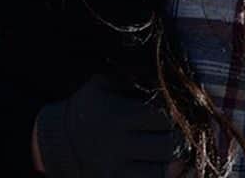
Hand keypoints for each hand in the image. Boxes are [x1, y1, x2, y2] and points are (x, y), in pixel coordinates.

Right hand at [34, 74, 182, 176]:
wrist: (57, 140)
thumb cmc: (91, 105)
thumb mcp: (106, 82)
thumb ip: (137, 76)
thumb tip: (172, 76)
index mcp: (117, 116)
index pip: (163, 116)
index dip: (180, 112)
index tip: (183, 109)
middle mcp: (116, 146)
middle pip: (169, 146)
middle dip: (183, 138)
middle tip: (187, 131)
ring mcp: (115, 170)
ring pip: (163, 172)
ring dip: (178, 162)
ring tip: (181, 151)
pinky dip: (165, 176)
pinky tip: (171, 167)